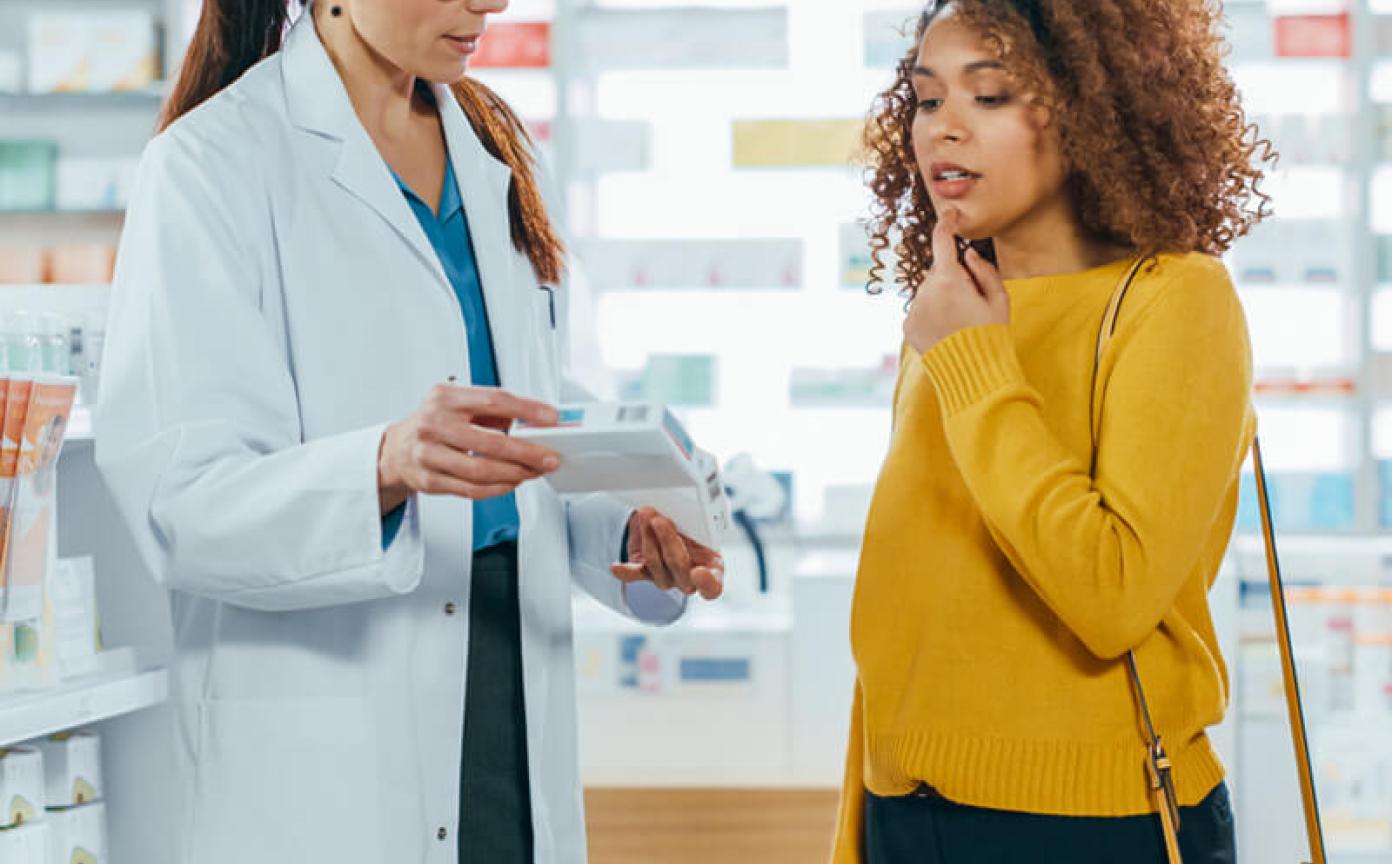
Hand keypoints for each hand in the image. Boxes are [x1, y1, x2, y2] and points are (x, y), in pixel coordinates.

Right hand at [377, 384, 560, 512]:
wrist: (397, 449)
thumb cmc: (436, 423)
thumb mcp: (458, 403)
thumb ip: (493, 409)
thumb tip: (535, 421)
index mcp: (444, 397)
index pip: (494, 400)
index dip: (527, 409)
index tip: (551, 417)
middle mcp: (433, 424)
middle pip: (491, 442)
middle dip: (528, 453)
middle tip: (549, 457)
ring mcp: (429, 454)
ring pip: (482, 471)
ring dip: (516, 474)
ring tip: (534, 471)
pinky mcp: (429, 480)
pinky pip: (472, 489)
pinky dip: (498, 488)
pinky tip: (512, 482)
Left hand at [611, 507, 723, 600]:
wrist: (673, 524)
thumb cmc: (695, 525)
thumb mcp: (704, 522)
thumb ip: (701, 523)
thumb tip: (691, 510)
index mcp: (712, 568)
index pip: (713, 587)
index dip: (707, 583)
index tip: (699, 572)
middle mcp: (688, 578)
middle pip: (679, 568)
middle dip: (668, 541)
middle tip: (660, 521)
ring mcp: (667, 578)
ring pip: (655, 564)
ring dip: (648, 538)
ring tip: (645, 515)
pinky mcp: (646, 573)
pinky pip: (635, 574)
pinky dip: (625, 571)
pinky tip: (616, 567)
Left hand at [903, 208, 1009, 355]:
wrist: (971, 371)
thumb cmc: (991, 334)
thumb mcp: (999, 300)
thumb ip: (985, 271)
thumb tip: (968, 255)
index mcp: (949, 279)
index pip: (943, 241)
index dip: (946, 224)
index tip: (949, 214)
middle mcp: (925, 290)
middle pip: (938, 272)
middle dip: (952, 277)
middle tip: (971, 302)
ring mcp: (914, 308)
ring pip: (928, 292)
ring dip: (941, 297)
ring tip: (959, 322)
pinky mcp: (908, 326)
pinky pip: (919, 310)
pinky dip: (931, 314)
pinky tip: (946, 331)